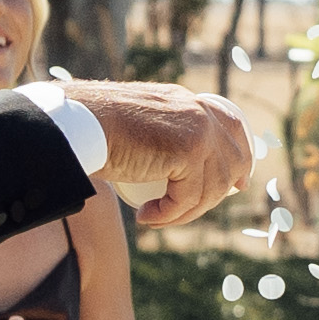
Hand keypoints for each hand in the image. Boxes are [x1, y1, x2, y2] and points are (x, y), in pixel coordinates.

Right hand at [48, 79, 259, 223]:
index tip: (239, 185)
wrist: (77, 124)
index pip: (231, 124)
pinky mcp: (188, 151)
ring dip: (184, 211)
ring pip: (211, 188)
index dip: (242, 157)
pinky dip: (167, 215)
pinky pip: (188, 198)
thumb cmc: (92, 129)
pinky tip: (145, 217)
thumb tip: (173, 165)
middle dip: (215, 195)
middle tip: (185, 212)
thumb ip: (160, 137)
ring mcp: (197, 130)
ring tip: (155, 217)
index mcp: (187, 102)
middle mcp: (198, 112)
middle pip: (232, 161)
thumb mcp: (137, 127)